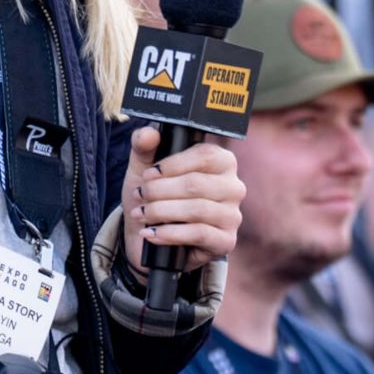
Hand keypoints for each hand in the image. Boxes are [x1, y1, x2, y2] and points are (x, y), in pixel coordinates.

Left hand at [119, 127, 245, 269]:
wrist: (153, 237)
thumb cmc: (155, 198)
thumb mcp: (144, 169)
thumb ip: (144, 146)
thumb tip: (149, 133)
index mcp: (221, 162)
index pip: (205, 155)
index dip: (172, 164)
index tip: (148, 175)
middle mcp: (233, 187)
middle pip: (197, 184)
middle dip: (160, 191)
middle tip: (140, 196)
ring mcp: (232, 215)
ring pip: (197, 209)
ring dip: (161, 212)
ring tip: (141, 214)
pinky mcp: (226, 241)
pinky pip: (199, 233)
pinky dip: (169, 233)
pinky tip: (152, 233)